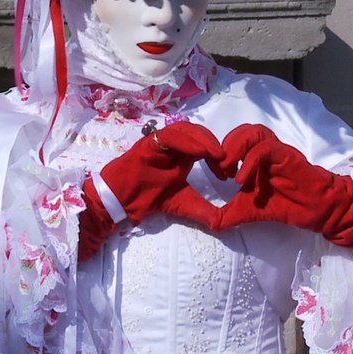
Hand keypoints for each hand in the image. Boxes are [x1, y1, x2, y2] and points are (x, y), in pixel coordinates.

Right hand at [78, 121, 224, 259]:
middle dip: (216, 145)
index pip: (207, 145)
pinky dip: (187, 141)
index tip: (230, 174)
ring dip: (205, 140)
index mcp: (183, 155)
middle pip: (199, 133)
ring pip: (186, 129)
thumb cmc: (148, 198)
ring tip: (218, 155)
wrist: (121, 201)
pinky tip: (200, 152)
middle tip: (227, 163)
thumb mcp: (184, 204)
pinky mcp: (149, 143)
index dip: (221, 156)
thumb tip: (224, 223)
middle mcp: (174, 145)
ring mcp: (160, 142)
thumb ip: (204, 210)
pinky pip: (170, 135)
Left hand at [214, 124, 352, 252]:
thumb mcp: (248, 211)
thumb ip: (228, 214)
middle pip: (239, 131)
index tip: (214, 174)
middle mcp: (264, 149)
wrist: (315, 210)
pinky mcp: (287, 156)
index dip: (217, 153)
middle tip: (219, 172)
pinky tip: (241, 181)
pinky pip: (265, 148)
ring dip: (234, 149)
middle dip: (223, 149)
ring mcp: (276, 150)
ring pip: (251, 132)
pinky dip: (249, 161)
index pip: (231, 140)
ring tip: (228, 172)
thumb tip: (210, 225)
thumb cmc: (283, 205)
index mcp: (253, 156)